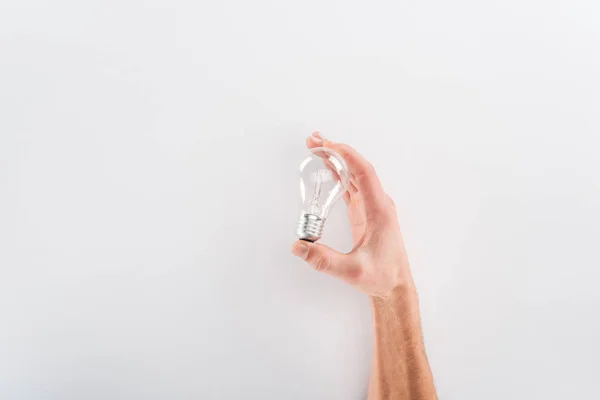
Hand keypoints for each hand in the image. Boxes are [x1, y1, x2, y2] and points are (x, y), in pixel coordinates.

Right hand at [291, 133, 413, 297]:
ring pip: (354, 175)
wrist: (394, 287)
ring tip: (315, 147)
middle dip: (336, 152)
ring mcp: (372, 207)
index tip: (327, 145)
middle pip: (357, 168)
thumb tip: (298, 246)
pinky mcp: (365, 214)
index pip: (364, 173)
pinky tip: (327, 168)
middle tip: (313, 141)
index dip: (346, 156)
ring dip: (336, 160)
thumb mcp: (352, 272)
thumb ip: (324, 260)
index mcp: (379, 210)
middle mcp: (378, 203)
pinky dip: (339, 175)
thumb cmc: (381, 278)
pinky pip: (352, 187)